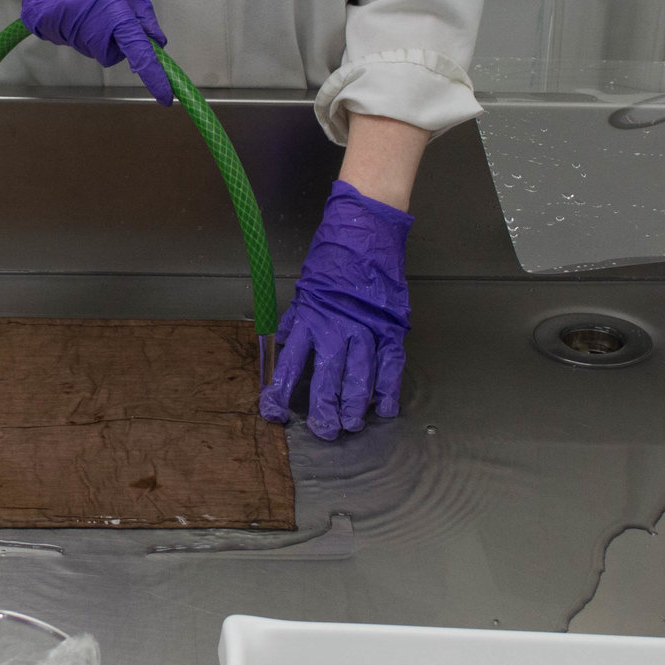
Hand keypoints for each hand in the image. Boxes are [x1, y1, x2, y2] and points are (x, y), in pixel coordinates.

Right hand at [0, 0, 173, 103]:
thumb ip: (140, 12)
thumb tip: (156, 42)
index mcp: (109, 3)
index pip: (135, 46)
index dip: (151, 72)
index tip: (164, 96)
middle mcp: (82, 18)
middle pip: (107, 54)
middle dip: (111, 41)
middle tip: (104, 13)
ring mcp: (57, 24)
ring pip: (84, 47)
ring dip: (87, 33)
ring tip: (79, 1)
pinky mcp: (39, 25)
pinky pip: (63, 39)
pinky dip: (67, 27)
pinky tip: (63, 4)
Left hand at [258, 180, 413, 440]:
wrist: (365, 233)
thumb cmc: (332, 261)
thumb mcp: (305, 291)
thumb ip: (296, 322)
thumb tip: (283, 347)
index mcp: (310, 319)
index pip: (290, 364)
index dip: (281, 392)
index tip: (274, 413)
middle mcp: (336, 328)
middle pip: (327, 376)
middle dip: (324, 408)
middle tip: (325, 431)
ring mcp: (366, 328)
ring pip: (359, 375)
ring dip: (355, 403)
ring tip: (351, 423)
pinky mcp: (391, 327)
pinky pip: (390, 364)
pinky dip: (388, 387)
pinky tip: (384, 407)